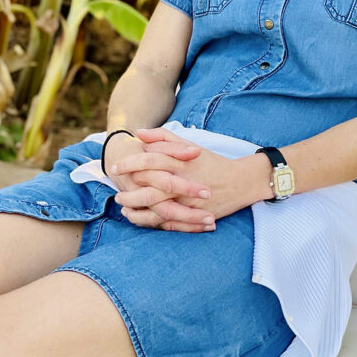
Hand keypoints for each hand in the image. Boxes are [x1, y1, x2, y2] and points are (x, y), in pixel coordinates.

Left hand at [112, 127, 247, 229]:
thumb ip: (163, 137)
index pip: (150, 160)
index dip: (130, 163)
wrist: (240, 182)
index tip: (116, 167)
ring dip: (137, 210)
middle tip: (116, 192)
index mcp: (181, 161)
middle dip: (130, 191)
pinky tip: (140, 220)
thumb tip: (139, 133)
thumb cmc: (211, 161)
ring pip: (157, 208)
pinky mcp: (194, 216)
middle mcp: (183, 181)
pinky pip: (169, 223)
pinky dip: (152, 223)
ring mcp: (188, 201)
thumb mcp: (188, 144)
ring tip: (123, 208)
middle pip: (150, 188)